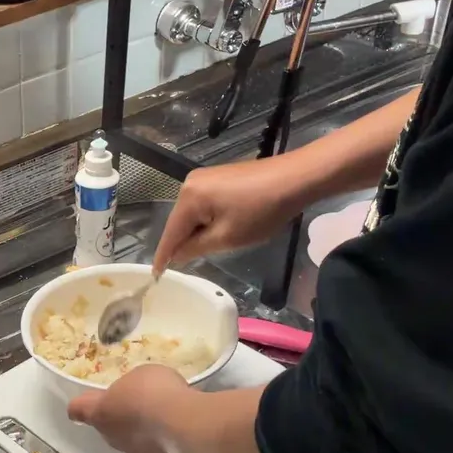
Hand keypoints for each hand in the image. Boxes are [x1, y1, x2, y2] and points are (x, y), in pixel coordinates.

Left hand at [67, 365, 192, 452]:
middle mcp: (110, 435)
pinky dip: (157, 436)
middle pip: (104, 424)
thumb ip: (129, 387)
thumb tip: (131, 398)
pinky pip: (150, 444)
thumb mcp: (139, 376)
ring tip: (159, 412)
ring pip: (127, 436)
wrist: (185, 426)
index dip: (81, 404)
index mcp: (99, 412)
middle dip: (116, 414)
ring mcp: (132, 451)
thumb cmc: (154, 392)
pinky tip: (173, 424)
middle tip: (134, 400)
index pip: (77, 410)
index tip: (88, 400)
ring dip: (138, 427)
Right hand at [153, 156, 308, 272]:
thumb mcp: (227, 237)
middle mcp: (190, 183)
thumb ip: (195, 248)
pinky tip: (219, 229)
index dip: (163, 256)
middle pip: (180, 222)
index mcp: (188, 197)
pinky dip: (208, 219)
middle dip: (183, 242)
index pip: (170, 233)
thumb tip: (176, 255)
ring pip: (193, 214)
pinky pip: (204, 204)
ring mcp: (205, 177)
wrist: (296, 178)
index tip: (155, 276)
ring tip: (210, 248)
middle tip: (188, 265)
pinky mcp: (219, 176)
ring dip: (198, 231)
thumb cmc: (261, 211)